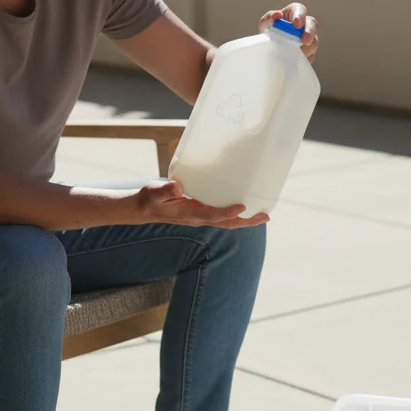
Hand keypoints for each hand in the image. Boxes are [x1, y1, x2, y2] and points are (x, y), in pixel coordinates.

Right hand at [135, 180, 269, 228]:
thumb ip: (166, 190)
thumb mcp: (155, 192)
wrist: (144, 209)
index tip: (241, 207)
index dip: (227, 213)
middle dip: (247, 222)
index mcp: (189, 214)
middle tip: (266, 216)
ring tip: (263, 215)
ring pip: (227, 222)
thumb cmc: (150, 198)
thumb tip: (178, 187)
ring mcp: (201, 218)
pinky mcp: (201, 214)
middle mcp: (198, 219)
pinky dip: (235, 215)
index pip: (212, 215)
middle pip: (227, 223)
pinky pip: (222, 217)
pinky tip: (244, 208)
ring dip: (245, 220)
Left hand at [259, 3, 318, 62]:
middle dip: (310, 32)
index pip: (300, 10)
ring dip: (307, 48)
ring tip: (298, 53)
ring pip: (314, 41)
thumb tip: (277, 15)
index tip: (296, 24)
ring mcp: (309, 37)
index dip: (300, 16)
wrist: (270, 47)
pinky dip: (305, 58)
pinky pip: (311, 55)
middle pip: (312, 24)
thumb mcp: (266, 23)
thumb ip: (269, 18)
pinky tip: (297, 60)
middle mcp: (305, 23)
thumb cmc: (269, 30)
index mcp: (294, 13)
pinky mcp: (309, 51)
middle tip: (305, 41)